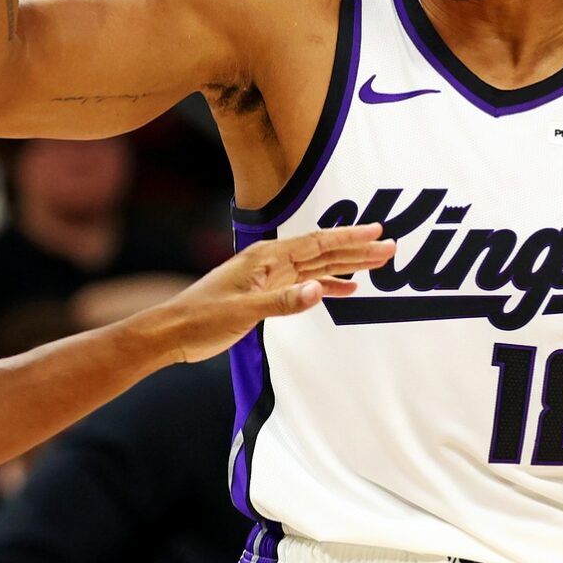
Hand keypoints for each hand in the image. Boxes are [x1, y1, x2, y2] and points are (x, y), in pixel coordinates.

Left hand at [148, 225, 394, 363]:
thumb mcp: (243, 312)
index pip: (316, 243)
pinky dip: (327, 286)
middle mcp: (271, 263)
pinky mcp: (267, 294)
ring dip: (347, 265)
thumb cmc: (202, 318)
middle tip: (389, 247)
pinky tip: (347, 289)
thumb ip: (283, 302)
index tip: (376, 231)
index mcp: (266, 258)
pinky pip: (305, 285)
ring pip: (317, 267)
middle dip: (357, 249)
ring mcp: (270, 278)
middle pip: (322, 252)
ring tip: (377, 263)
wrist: (173, 332)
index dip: (348, 237)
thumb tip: (320, 290)